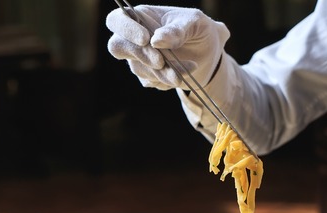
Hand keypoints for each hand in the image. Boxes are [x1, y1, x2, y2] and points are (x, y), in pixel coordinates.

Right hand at [106, 5, 229, 89]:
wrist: (210, 53)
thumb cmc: (199, 29)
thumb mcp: (194, 23)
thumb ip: (177, 30)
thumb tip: (157, 40)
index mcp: (141, 16)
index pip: (116, 20)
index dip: (125, 29)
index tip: (146, 39)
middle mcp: (134, 38)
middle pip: (118, 47)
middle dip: (141, 55)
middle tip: (161, 62)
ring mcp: (139, 59)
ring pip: (139, 68)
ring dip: (163, 71)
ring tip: (190, 67)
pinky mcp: (148, 76)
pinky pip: (151, 82)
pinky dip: (169, 80)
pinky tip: (185, 73)